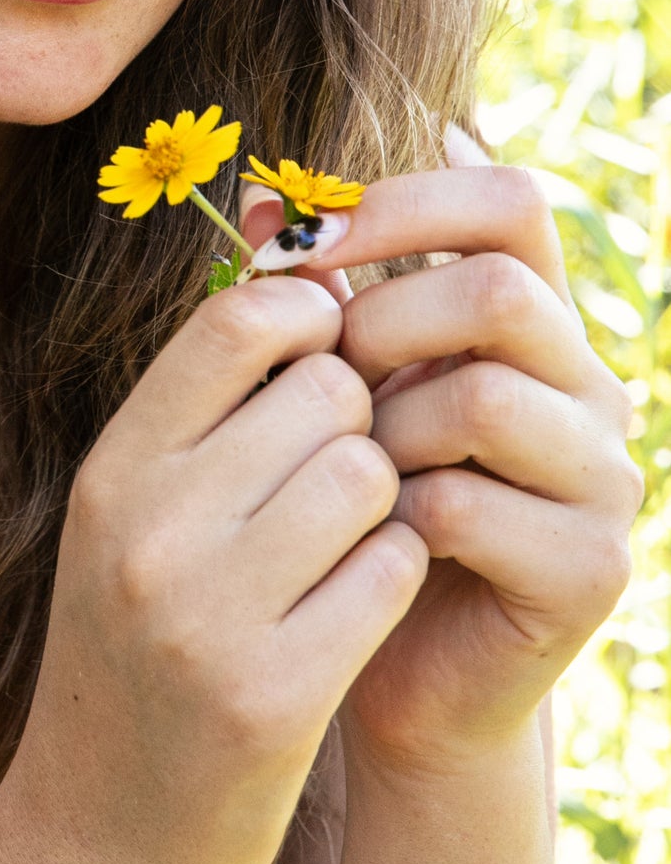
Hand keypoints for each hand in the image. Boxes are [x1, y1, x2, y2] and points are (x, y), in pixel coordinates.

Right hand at [6, 276, 428, 863]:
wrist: (101, 835)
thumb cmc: (134, 649)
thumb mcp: (124, 520)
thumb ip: (199, 414)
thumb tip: (307, 284)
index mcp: (110, 473)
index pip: (237, 322)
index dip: (308, 321)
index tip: (321, 359)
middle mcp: (145, 533)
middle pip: (325, 392)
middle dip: (355, 421)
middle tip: (334, 474)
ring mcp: (207, 618)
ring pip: (368, 475)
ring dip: (380, 502)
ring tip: (341, 544)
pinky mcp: (274, 695)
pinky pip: (390, 571)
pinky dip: (390, 577)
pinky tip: (353, 607)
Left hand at [252, 157, 641, 780]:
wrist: (386, 668)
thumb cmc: (350, 507)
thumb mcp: (336, 384)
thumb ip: (319, 293)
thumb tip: (260, 194)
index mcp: (536, 321)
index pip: (511, 202)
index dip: (409, 202)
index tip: (308, 241)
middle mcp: (589, 387)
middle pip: (500, 293)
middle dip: (382, 326)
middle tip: (324, 385)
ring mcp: (602, 478)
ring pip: (483, 398)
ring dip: (384, 431)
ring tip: (349, 474)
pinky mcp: (587, 568)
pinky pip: (468, 505)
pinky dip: (392, 517)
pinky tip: (367, 538)